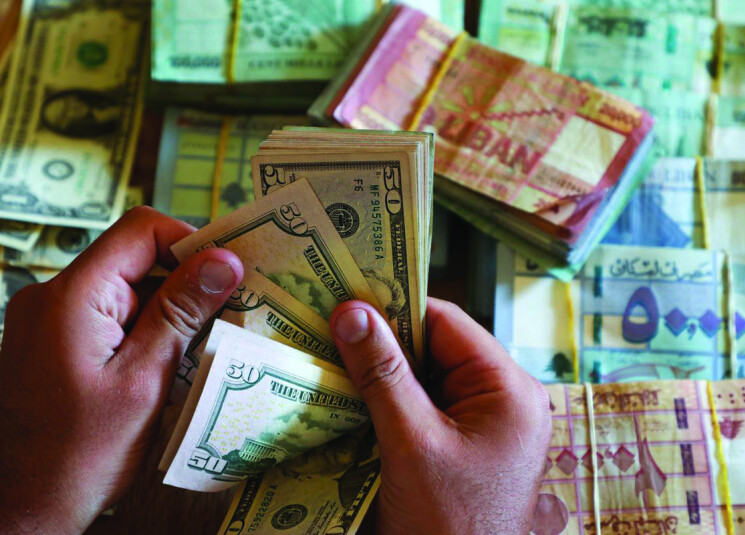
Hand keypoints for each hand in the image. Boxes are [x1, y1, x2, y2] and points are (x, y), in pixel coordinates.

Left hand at [0, 207, 242, 533]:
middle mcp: (53, 295)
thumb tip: (226, 260)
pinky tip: (172, 359)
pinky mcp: (54, 339)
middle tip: (231, 312)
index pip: (141, 230)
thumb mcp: (145, 381)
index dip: (192, 241)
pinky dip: (146, 326)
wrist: (24, 510)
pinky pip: (111, 312)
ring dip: (170, 308)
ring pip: (126, 286)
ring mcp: (50, 317)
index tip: (232, 275)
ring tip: (206, 342)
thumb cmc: (82, 455)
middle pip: (134, 256)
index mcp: (72, 296)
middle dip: (186, 279)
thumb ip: (181, 313)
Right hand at [330, 298, 550, 534]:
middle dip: (385, 341)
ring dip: (384, 371)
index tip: (347, 299)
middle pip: (436, 347)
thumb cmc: (448, 524)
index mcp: (508, 388)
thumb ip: (382, 374)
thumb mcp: (411, 442)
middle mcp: (504, 397)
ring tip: (333, 356)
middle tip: (330, 327)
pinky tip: (354, 394)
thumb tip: (352, 312)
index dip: (396, 307)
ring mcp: (486, 422)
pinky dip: (392, 398)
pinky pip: (427, 404)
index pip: (447, 322)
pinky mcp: (467, 442)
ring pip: (427, 375)